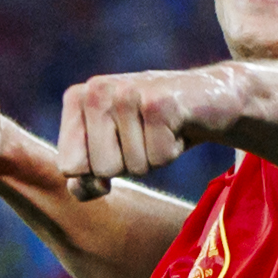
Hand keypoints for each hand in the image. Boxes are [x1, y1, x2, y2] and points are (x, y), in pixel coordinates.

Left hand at [54, 66, 227, 199]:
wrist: (207, 98)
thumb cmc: (152, 130)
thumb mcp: (112, 153)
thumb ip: (84, 177)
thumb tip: (83, 188)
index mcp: (76, 99)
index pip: (69, 167)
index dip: (96, 172)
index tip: (118, 147)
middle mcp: (96, 90)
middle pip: (101, 170)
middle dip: (127, 165)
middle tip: (144, 137)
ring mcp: (127, 92)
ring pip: (131, 166)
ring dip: (152, 158)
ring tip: (160, 131)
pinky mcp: (159, 102)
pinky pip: (159, 158)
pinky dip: (173, 151)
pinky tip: (177, 127)